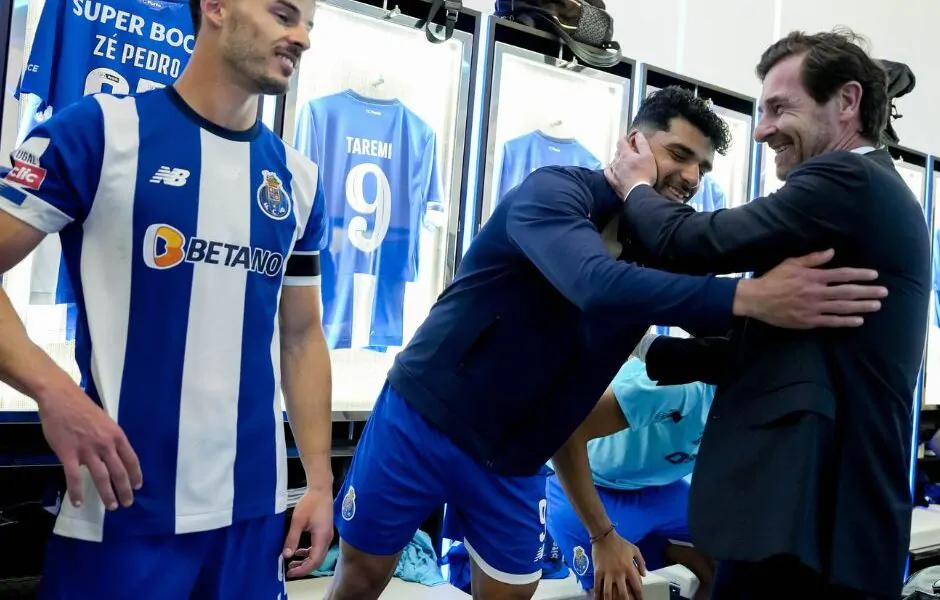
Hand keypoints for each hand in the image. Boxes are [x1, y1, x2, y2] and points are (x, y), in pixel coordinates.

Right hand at [38, 390, 141, 509]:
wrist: (61, 398)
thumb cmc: (83, 409)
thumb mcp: (106, 421)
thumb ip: (111, 439)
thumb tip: (115, 455)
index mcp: (117, 435)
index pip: (131, 459)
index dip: (136, 475)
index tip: (138, 486)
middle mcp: (106, 444)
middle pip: (119, 472)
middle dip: (125, 490)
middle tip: (128, 503)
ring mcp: (87, 450)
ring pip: (101, 477)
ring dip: (107, 494)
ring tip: (112, 506)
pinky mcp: (68, 453)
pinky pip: (74, 477)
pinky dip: (77, 492)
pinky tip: (78, 503)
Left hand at [282, 484, 333, 577]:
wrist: (321, 490)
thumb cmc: (310, 503)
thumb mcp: (298, 521)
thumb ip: (292, 539)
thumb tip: (286, 555)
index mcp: (322, 538)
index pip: (314, 561)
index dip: (302, 570)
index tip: (290, 572)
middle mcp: (327, 539)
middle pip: (317, 561)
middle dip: (304, 568)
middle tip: (289, 571)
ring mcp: (327, 536)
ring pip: (318, 556)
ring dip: (306, 562)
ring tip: (292, 564)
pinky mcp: (325, 533)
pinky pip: (318, 548)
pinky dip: (309, 553)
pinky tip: (299, 552)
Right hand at [592, 531, 646, 599]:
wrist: (604, 536)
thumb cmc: (620, 543)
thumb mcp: (635, 550)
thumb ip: (641, 562)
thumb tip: (644, 575)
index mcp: (629, 568)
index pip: (636, 587)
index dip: (639, 596)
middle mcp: (619, 573)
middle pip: (623, 594)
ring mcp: (607, 573)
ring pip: (608, 592)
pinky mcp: (598, 571)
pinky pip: (597, 586)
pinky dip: (597, 595)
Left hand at [604, 132, 657, 199]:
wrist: (638, 192)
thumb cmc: (645, 174)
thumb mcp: (648, 156)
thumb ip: (642, 144)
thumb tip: (638, 134)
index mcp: (626, 154)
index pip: (621, 142)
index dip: (624, 138)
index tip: (627, 137)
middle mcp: (617, 162)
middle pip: (617, 151)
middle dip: (623, 149)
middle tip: (629, 149)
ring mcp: (614, 172)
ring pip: (613, 161)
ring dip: (618, 158)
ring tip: (623, 159)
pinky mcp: (613, 181)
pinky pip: (608, 172)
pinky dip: (609, 168)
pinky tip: (610, 167)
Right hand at [733, 248, 887, 328]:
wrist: (756, 300)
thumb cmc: (773, 279)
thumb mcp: (790, 263)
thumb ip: (812, 259)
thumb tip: (831, 252)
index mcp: (812, 277)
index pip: (842, 275)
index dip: (860, 275)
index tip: (874, 275)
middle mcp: (816, 293)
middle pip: (847, 292)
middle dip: (867, 291)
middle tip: (884, 292)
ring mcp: (813, 308)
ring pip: (842, 307)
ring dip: (862, 306)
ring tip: (876, 305)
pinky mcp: (808, 321)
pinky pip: (831, 322)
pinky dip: (846, 321)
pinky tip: (858, 320)